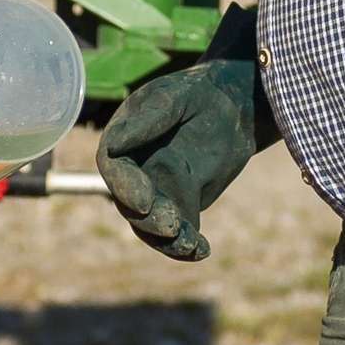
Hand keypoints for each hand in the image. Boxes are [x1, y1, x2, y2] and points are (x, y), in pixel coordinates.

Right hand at [97, 6, 272, 260]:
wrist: (232, 106)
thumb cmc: (197, 93)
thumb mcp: (173, 98)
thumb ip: (147, 120)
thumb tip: (112, 146)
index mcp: (123, 141)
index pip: (114, 169)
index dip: (125, 187)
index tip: (145, 200)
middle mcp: (134, 172)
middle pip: (131, 205)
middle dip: (149, 220)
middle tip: (172, 226)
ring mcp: (157, 192)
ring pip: (153, 225)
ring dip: (167, 241)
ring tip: (189, 245)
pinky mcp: (182, 206)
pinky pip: (179, 231)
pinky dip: (188, 246)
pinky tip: (202, 250)